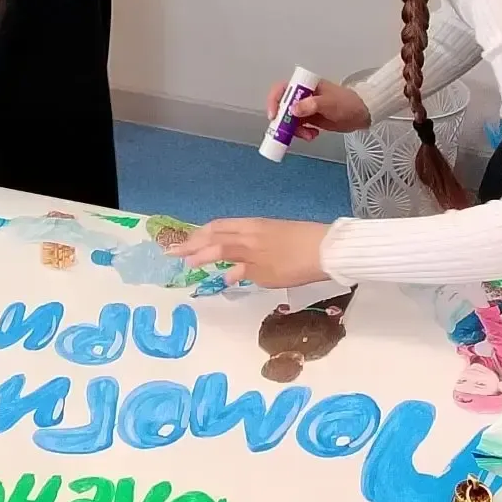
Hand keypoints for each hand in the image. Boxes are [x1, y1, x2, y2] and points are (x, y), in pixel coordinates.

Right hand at [170, 218, 329, 288]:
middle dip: (194, 240)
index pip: (213, 247)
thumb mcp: (269, 276)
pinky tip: (221, 238)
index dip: (194, 253)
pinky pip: (236, 225)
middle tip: (175, 248)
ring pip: (225, 225)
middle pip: (215, 231)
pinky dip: (222, 231)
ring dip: (206, 233)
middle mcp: (248, 230)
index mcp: (246, 243)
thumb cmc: (296, 266)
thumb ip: (246, 272)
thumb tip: (227, 273)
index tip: (176, 259)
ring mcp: (258, 225)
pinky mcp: (267, 225)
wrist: (326, 249)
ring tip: (193, 241)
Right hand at [266, 77, 369, 141]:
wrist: (361, 114)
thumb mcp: (330, 103)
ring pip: (289, 120)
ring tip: (309, 135)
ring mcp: (305, 108)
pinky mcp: (309, 119)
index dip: (275, 101)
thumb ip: (312, 104)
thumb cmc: (347, 103)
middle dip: (284, 121)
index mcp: (305, 86)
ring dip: (294, 130)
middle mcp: (302, 96)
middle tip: (288, 132)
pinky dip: (302, 134)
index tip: (274, 116)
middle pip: (282, 107)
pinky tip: (313, 135)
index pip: (282, 89)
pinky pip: (297, 128)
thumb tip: (293, 109)